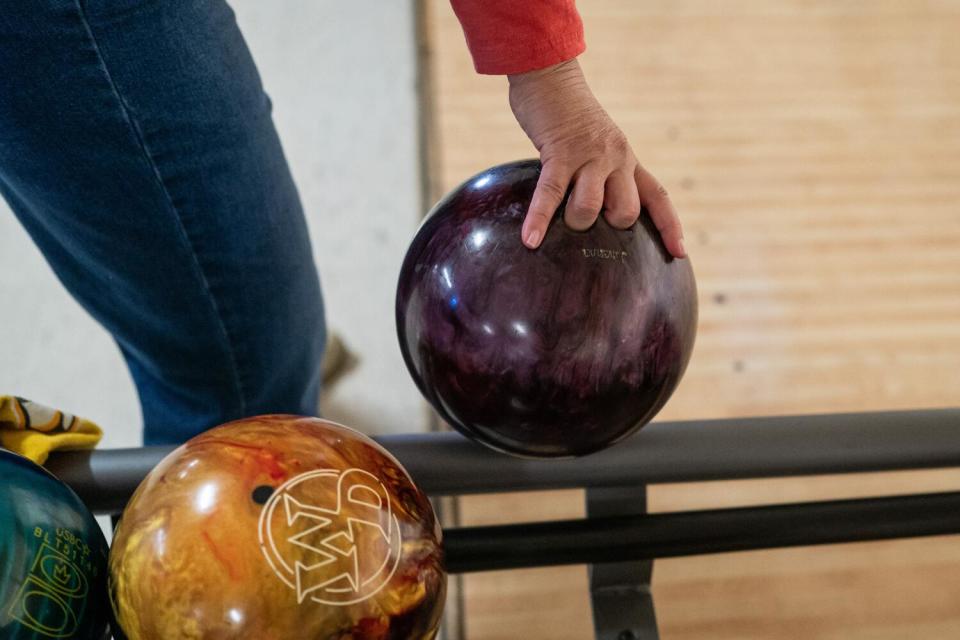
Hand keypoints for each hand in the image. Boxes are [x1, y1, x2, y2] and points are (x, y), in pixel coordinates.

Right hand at [508, 59, 685, 257]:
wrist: (551, 76)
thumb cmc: (569, 116)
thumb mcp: (599, 143)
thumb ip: (604, 172)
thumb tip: (594, 211)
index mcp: (627, 159)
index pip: (657, 196)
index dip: (669, 226)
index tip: (679, 252)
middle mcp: (615, 159)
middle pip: (626, 212)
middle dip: (609, 227)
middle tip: (590, 219)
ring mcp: (589, 157)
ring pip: (591, 208)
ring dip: (574, 221)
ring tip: (558, 220)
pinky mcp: (559, 154)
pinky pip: (550, 195)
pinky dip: (539, 220)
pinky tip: (530, 240)